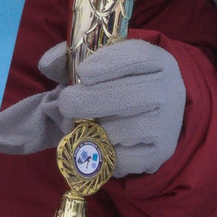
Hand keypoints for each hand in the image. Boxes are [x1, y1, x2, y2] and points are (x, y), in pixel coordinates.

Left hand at [0, 39, 187, 176]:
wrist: (156, 113)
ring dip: (95, 130)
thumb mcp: (106, 63)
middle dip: (88, 101)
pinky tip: (101, 144)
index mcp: (158, 61)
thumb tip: (47, 64)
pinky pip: (125, 159)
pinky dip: (106, 154)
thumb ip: (73, 58)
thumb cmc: (122, 84)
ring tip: (84, 126)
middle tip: (66, 103)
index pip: (136, 57)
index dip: (107, 64)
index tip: (82, 73)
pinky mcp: (161, 152)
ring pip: (123, 131)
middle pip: (127, 96)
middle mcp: (169, 90)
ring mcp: (167, 124)